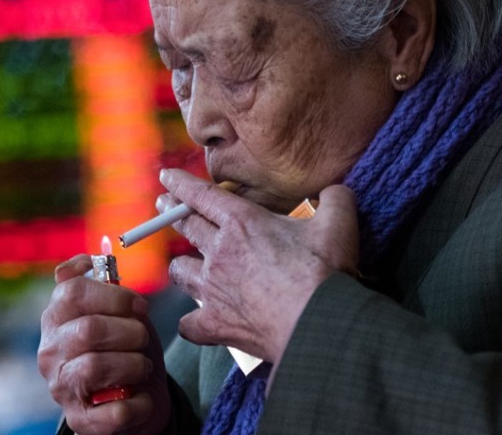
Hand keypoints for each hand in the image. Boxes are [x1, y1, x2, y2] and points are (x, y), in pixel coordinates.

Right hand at [38, 254, 170, 434]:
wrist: (134, 397)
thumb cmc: (124, 346)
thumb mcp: (117, 311)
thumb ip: (107, 284)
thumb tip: (98, 257)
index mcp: (56, 317)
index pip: (72, 291)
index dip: (114, 295)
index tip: (139, 305)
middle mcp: (50, 351)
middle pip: (89, 329)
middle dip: (129, 331)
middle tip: (142, 338)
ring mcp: (61, 387)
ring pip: (96, 367)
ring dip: (134, 364)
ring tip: (142, 366)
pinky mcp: (80, 420)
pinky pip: (115, 411)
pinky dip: (139, 402)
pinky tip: (141, 396)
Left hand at [159, 168, 359, 365]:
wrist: (317, 322)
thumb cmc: (324, 271)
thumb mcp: (338, 223)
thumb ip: (334, 199)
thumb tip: (335, 192)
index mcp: (242, 222)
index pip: (201, 196)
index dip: (180, 184)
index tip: (166, 178)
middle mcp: (219, 252)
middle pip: (185, 226)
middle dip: (171, 212)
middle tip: (163, 206)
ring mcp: (213, 289)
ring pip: (181, 271)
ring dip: (182, 265)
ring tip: (183, 263)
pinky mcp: (215, 324)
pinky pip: (189, 322)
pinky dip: (192, 321)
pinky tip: (197, 321)